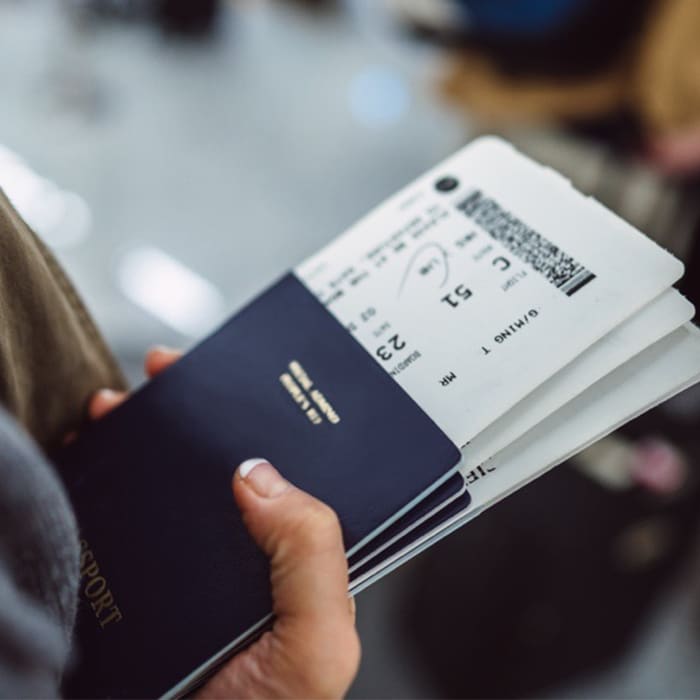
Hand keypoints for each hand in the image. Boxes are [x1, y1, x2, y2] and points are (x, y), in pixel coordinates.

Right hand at [90, 348, 360, 698]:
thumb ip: (314, 557)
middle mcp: (246, 553)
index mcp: (297, 558)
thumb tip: (258, 472)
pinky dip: (103, 478)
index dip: (273, 420)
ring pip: (172, 483)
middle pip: (227, 465)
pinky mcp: (140, 579)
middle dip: (199, 411)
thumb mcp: (318, 645)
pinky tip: (94, 450)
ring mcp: (190, 565)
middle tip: (170, 371)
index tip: (244, 377)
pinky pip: (122, 516)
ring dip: (148, 434)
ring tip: (122, 402)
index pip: (293, 472)